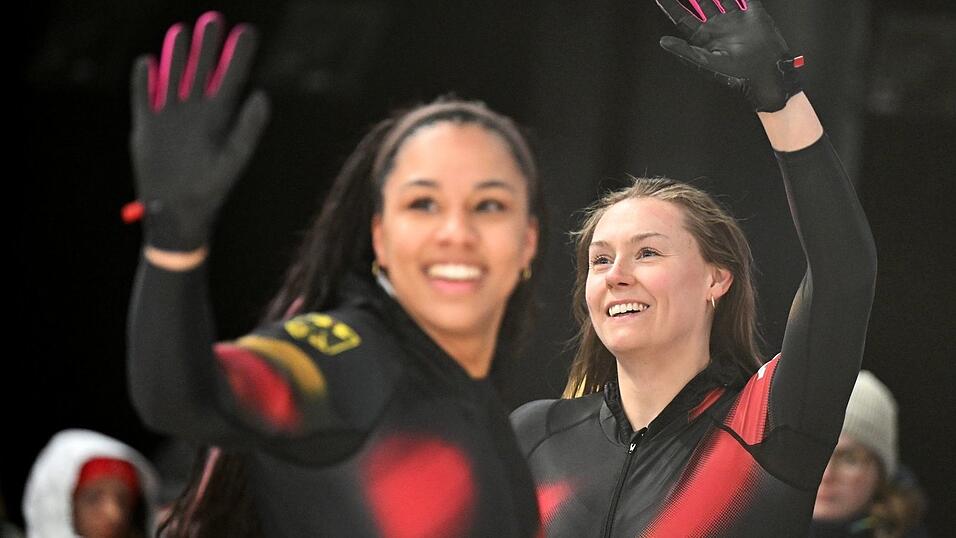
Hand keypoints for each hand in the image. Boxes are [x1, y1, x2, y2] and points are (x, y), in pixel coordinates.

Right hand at [130, 11, 270, 250]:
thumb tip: (263, 94)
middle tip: (212, 20)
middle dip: (206, 46)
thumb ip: (248, 127)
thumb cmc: (211, 190)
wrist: (177, 213)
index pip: (231, 78)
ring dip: (176, 55)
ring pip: (172, 76)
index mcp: (220, 118)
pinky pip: (143, 96)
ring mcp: (170, 116)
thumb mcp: (233, 159)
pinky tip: (148, 63)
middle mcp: (196, 111)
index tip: (247, 31)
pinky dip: (144, 81)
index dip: (238, 55)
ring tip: (182, 32)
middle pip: (201, 69)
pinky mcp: (146, 125)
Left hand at [654, 0, 802, 111]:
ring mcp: (734, 18)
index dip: (671, 6)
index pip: (682, 18)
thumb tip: (663, 41)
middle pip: (699, 2)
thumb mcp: (705, 61)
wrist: (765, 72)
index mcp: (704, 37)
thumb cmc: (735, 73)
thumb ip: (684, 50)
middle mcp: (717, 26)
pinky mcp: (752, 13)